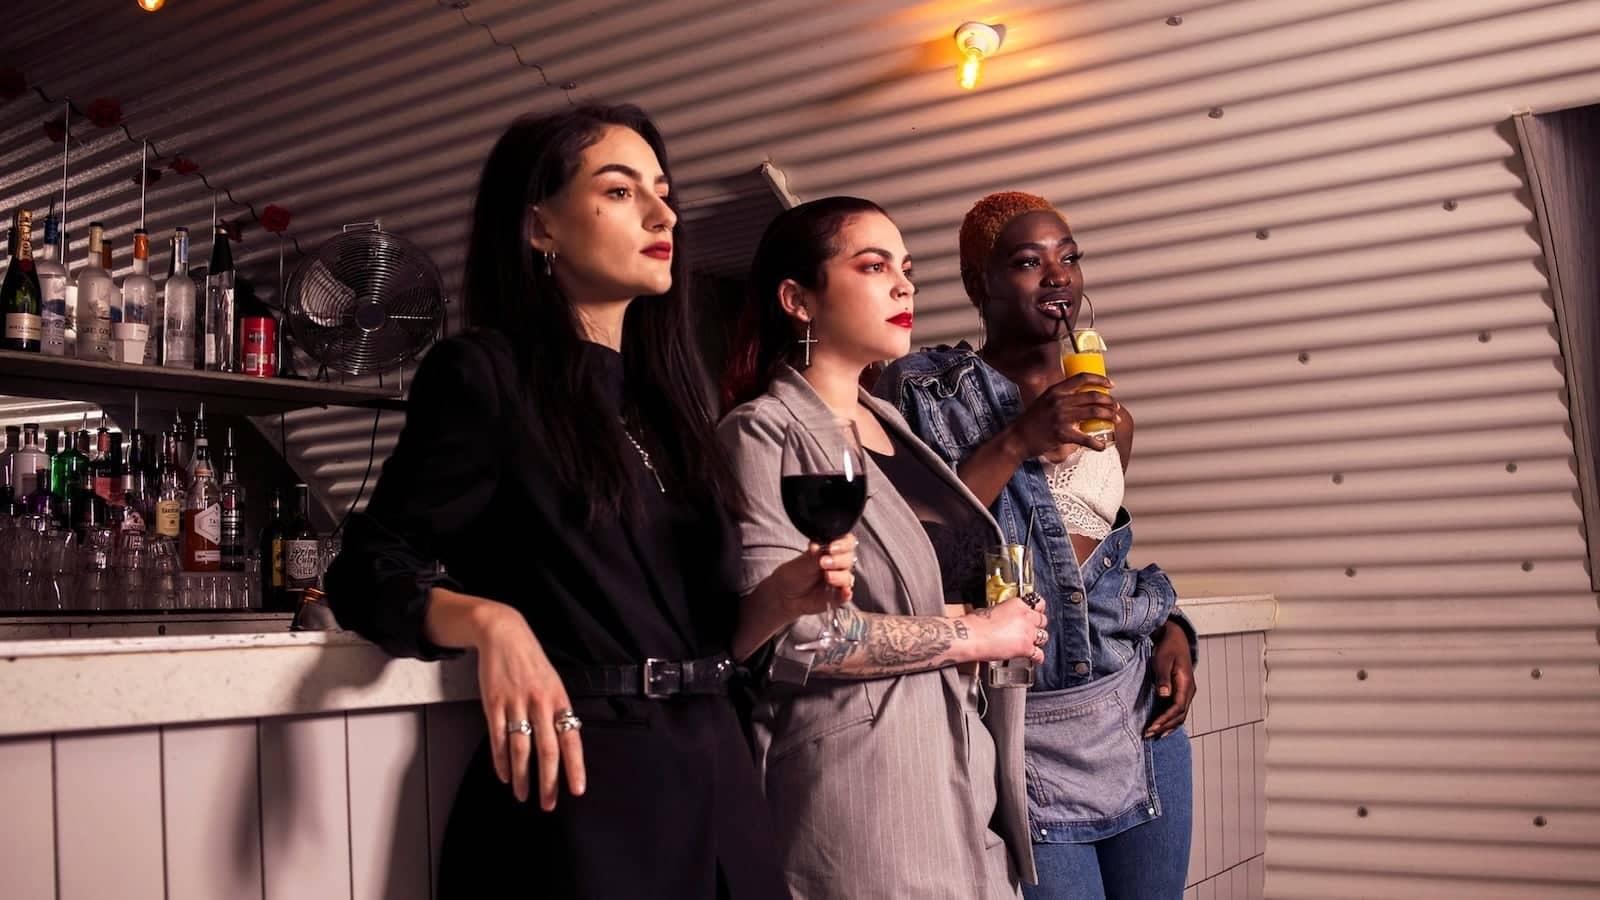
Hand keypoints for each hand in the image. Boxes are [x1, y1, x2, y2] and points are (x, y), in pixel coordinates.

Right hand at [471, 602, 585, 808]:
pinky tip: (504, 776)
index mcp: (560, 699)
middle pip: (547, 751)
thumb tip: (564, 745)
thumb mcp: (553, 683)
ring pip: (520, 749)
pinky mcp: (493, 703)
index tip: (577, 790)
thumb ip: (558, 712)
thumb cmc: (532, 662)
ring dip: (523, 777)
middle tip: (548, 804)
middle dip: (548, 782)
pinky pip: (497, 738)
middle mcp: (540, 703)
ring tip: (523, 796)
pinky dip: (500, 761)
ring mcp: (515, 703)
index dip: (575, 767)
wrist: (505, 634)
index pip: (571, 739)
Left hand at [765, 535, 858, 620]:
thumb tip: (819, 547)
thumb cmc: (794, 574)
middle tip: (824, 563)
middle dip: (839, 560)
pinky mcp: (838, 596)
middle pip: (850, 558)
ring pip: (848, 576)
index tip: (831, 548)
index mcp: (831, 550)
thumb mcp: (802, 563)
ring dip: (840, 576)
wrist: (785, 594)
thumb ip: (814, 557)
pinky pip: (847, 594)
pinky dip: (846, 592)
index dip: (843, 544)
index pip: (847, 542)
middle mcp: (838, 564)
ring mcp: (839, 580)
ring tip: (827, 576)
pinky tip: (844, 591)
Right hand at [963, 594, 1048, 663]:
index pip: (1037, 603)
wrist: (973, 636)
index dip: (1038, 609)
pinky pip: (1038, 654)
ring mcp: (1027, 633)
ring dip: (1039, 640)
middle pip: (1043, 620)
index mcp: (1017, 604)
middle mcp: (1026, 617)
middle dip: (1038, 625)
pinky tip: (1035, 658)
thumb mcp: (992, 608)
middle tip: (1034, 629)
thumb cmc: (976, 623)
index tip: (1038, 611)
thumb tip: (1004, 615)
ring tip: (1034, 642)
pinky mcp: (1026, 648)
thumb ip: (1004, 611)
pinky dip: (1037, 657)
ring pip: (1044, 636)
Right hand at [1005, 374, 1120, 459]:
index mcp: (1056, 390)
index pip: (1082, 378)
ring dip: (1109, 416)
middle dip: (1109, 401)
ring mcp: (1061, 417)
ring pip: (1094, 412)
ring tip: (1116, 420)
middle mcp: (1059, 401)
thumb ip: (1061, 397)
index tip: (1111, 384)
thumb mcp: (1045, 401)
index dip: (1100, 379)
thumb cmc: (1032, 420)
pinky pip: (1085, 438)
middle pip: (1092, 396)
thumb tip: (1082, 397)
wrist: (1018, 437)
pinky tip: (1103, 445)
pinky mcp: (1061, 434)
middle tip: (1116, 406)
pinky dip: (1096, 443)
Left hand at [1145, 619, 1195, 738]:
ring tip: (1153, 734)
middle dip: (1164, 726)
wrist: (1175, 638)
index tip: (1152, 727)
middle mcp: (1189, 691)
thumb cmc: (1168, 648)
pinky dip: (1169, 719)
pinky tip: (1160, 726)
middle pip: (1179, 715)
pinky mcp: (1180, 691)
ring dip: (1167, 725)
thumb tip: (1164, 695)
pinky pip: (1177, 710)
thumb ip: (1163, 677)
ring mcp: (1186, 692)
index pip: (1177, 708)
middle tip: (1148, 734)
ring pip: (1180, 715)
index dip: (1165, 719)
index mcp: (1186, 684)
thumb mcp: (1163, 660)